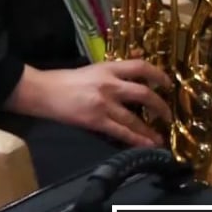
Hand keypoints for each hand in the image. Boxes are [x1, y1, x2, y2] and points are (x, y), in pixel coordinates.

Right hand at [9, 61, 174, 150]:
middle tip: (167, 114)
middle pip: (144, 93)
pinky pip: (122, 132)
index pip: (140, 67)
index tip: (168, 84)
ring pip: (135, 118)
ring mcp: (104, 104)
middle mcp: (109, 84)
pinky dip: (137, 139)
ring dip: (150, 129)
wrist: (43, 91)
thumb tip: (135, 67)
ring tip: (160, 137)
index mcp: (108, 68)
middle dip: (160, 106)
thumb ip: (113, 71)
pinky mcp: (96, 120)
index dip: (158, 75)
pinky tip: (147, 144)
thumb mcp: (92, 68)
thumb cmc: (65, 80)